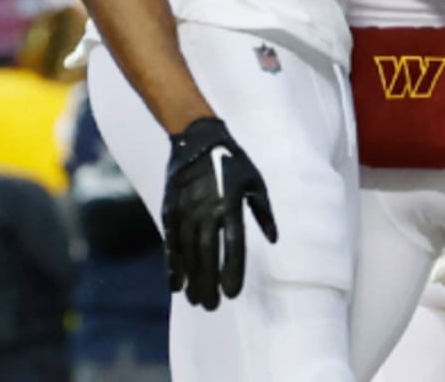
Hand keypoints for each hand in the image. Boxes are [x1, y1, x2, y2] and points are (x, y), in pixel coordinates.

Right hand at [162, 117, 277, 310]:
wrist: (197, 137)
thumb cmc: (232, 161)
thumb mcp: (255, 181)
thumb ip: (263, 212)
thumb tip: (274, 239)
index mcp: (230, 203)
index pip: (233, 244)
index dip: (232, 270)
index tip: (233, 293)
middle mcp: (206, 208)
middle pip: (206, 253)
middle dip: (208, 283)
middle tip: (212, 307)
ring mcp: (186, 208)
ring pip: (187, 250)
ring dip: (191, 278)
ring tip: (196, 300)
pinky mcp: (170, 207)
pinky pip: (171, 241)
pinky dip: (172, 263)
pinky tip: (175, 283)